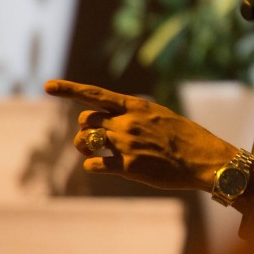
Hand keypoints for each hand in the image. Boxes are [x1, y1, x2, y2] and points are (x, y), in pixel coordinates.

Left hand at [47, 79, 239, 191]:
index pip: (95, 94)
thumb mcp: (161, 115)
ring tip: (93, 152)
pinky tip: (103, 166)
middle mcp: (127, 122)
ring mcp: (126, 144)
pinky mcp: (128, 167)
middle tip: (92, 139)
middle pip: (85, 120)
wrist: (205, 159)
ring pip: (84, 142)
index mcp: (136, 106)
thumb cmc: (186, 137)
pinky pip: (94, 165)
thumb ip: (134, 115)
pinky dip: (93, 165)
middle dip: (84, 128)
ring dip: (83, 147)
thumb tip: (110, 119)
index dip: (69, 89)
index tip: (48, 85)